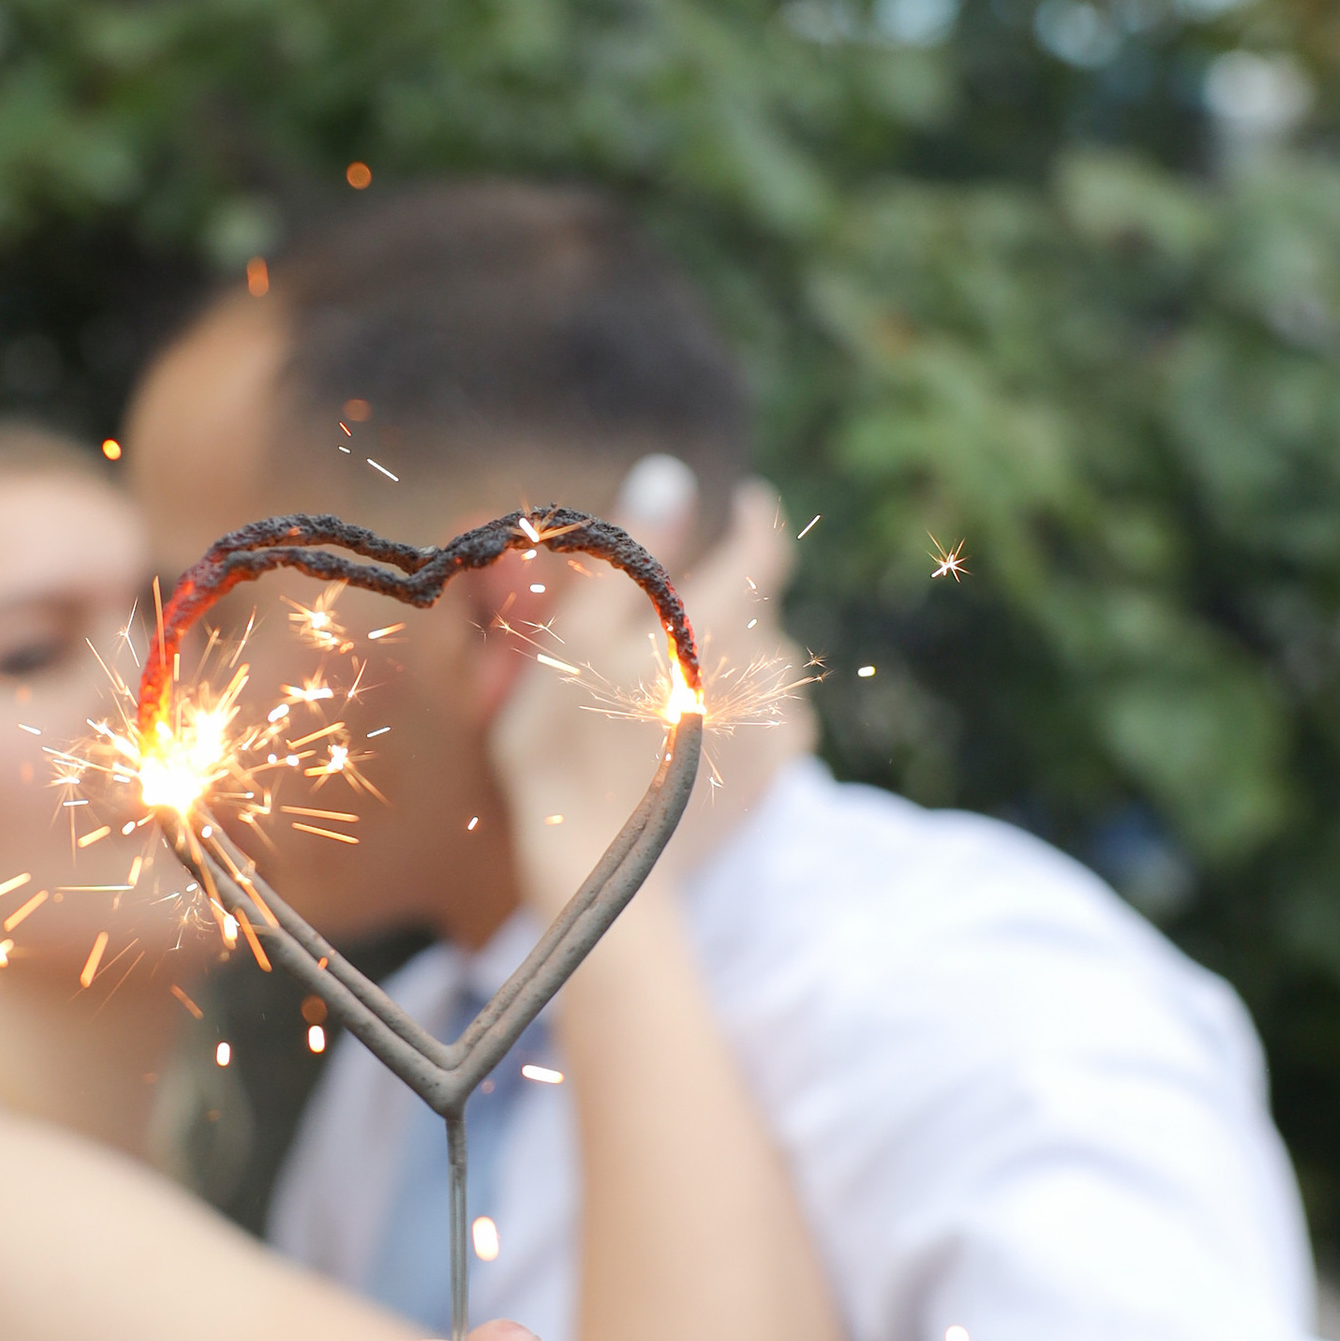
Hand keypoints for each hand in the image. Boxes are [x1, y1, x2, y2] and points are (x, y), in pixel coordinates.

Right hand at [488, 478, 803, 911]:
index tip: (746, 503)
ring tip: (670, 688)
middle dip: (718, 603)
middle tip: (655, 630)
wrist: (599, 863)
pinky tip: (695, 730)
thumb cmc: (564, 743)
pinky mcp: (775, 774)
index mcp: (715, 623)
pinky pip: (773, 715)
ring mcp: (775, 725)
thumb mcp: (577, 633)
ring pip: (766, 662)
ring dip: (731, 658)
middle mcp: (762, 667)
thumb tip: (672, 476)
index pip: (762, 551)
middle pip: (756, 609)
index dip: (756, 519)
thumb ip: (632, 550)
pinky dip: (744, 708)